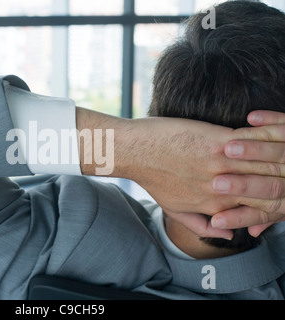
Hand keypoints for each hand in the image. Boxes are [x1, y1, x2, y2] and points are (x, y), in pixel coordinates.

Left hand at [76, 108, 284, 237]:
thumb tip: (227, 235)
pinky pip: (251, 142)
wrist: (133, 151)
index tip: (275, 186)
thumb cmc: (151, 176)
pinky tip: (268, 131)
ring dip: (275, 156)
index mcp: (212, 206)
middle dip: (281, 177)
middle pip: (264, 187)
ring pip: (262, 165)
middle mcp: (220, 189)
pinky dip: (262, 138)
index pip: (254, 206)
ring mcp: (220, 165)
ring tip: (282, 149)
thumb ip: (201, 225)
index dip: (269, 197)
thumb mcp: (174, 209)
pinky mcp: (216, 142)